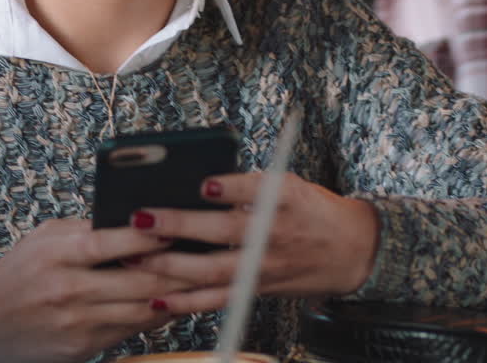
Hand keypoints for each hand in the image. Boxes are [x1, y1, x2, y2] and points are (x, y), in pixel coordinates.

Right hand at [0, 218, 189, 362]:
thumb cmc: (16, 274)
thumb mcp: (42, 239)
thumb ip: (85, 228)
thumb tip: (136, 218)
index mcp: (57, 255)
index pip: (113, 241)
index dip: (151, 235)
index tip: (179, 224)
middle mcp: (67, 291)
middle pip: (138, 280)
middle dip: (179, 267)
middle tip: (208, 253)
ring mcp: (76, 324)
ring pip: (142, 309)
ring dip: (177, 294)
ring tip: (203, 277)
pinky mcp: (82, 348)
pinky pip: (132, 329)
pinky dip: (157, 314)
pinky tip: (176, 300)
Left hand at [127, 173, 379, 313]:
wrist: (352, 251)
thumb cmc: (309, 209)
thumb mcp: (287, 183)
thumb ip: (245, 183)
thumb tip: (191, 184)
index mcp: (284, 197)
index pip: (253, 188)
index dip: (227, 187)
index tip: (201, 183)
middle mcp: (273, 233)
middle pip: (222, 231)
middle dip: (178, 226)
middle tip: (141, 219)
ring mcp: (264, 266)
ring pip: (212, 270)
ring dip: (169, 266)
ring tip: (134, 256)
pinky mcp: (256, 289)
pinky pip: (217, 299)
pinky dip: (186, 302)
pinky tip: (157, 299)